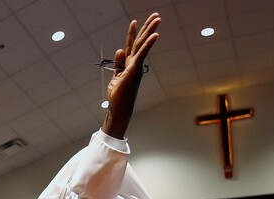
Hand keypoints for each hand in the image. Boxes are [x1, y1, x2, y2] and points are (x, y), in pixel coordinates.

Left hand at [102, 13, 160, 138]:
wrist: (118, 108)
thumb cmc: (118, 95)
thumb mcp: (116, 76)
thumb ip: (118, 63)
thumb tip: (119, 49)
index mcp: (129, 64)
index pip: (131, 45)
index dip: (132, 33)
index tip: (134, 21)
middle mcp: (134, 63)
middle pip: (140, 42)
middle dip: (147, 28)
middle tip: (156, 15)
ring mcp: (136, 66)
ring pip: (142, 45)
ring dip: (149, 31)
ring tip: (157, 19)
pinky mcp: (134, 70)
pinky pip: (141, 55)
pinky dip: (147, 45)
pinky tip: (154, 35)